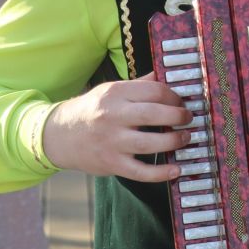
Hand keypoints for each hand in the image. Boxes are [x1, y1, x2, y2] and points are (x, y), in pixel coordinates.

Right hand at [42, 72, 191, 181]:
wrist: (59, 136)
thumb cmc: (92, 110)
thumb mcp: (110, 90)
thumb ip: (139, 85)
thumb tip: (165, 75)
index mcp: (115, 94)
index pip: (153, 91)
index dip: (173, 95)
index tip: (181, 101)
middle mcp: (112, 117)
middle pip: (153, 115)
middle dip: (178, 116)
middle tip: (188, 118)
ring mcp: (111, 142)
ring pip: (149, 143)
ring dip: (174, 141)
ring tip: (185, 138)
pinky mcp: (111, 164)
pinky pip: (140, 172)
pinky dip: (161, 173)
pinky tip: (176, 170)